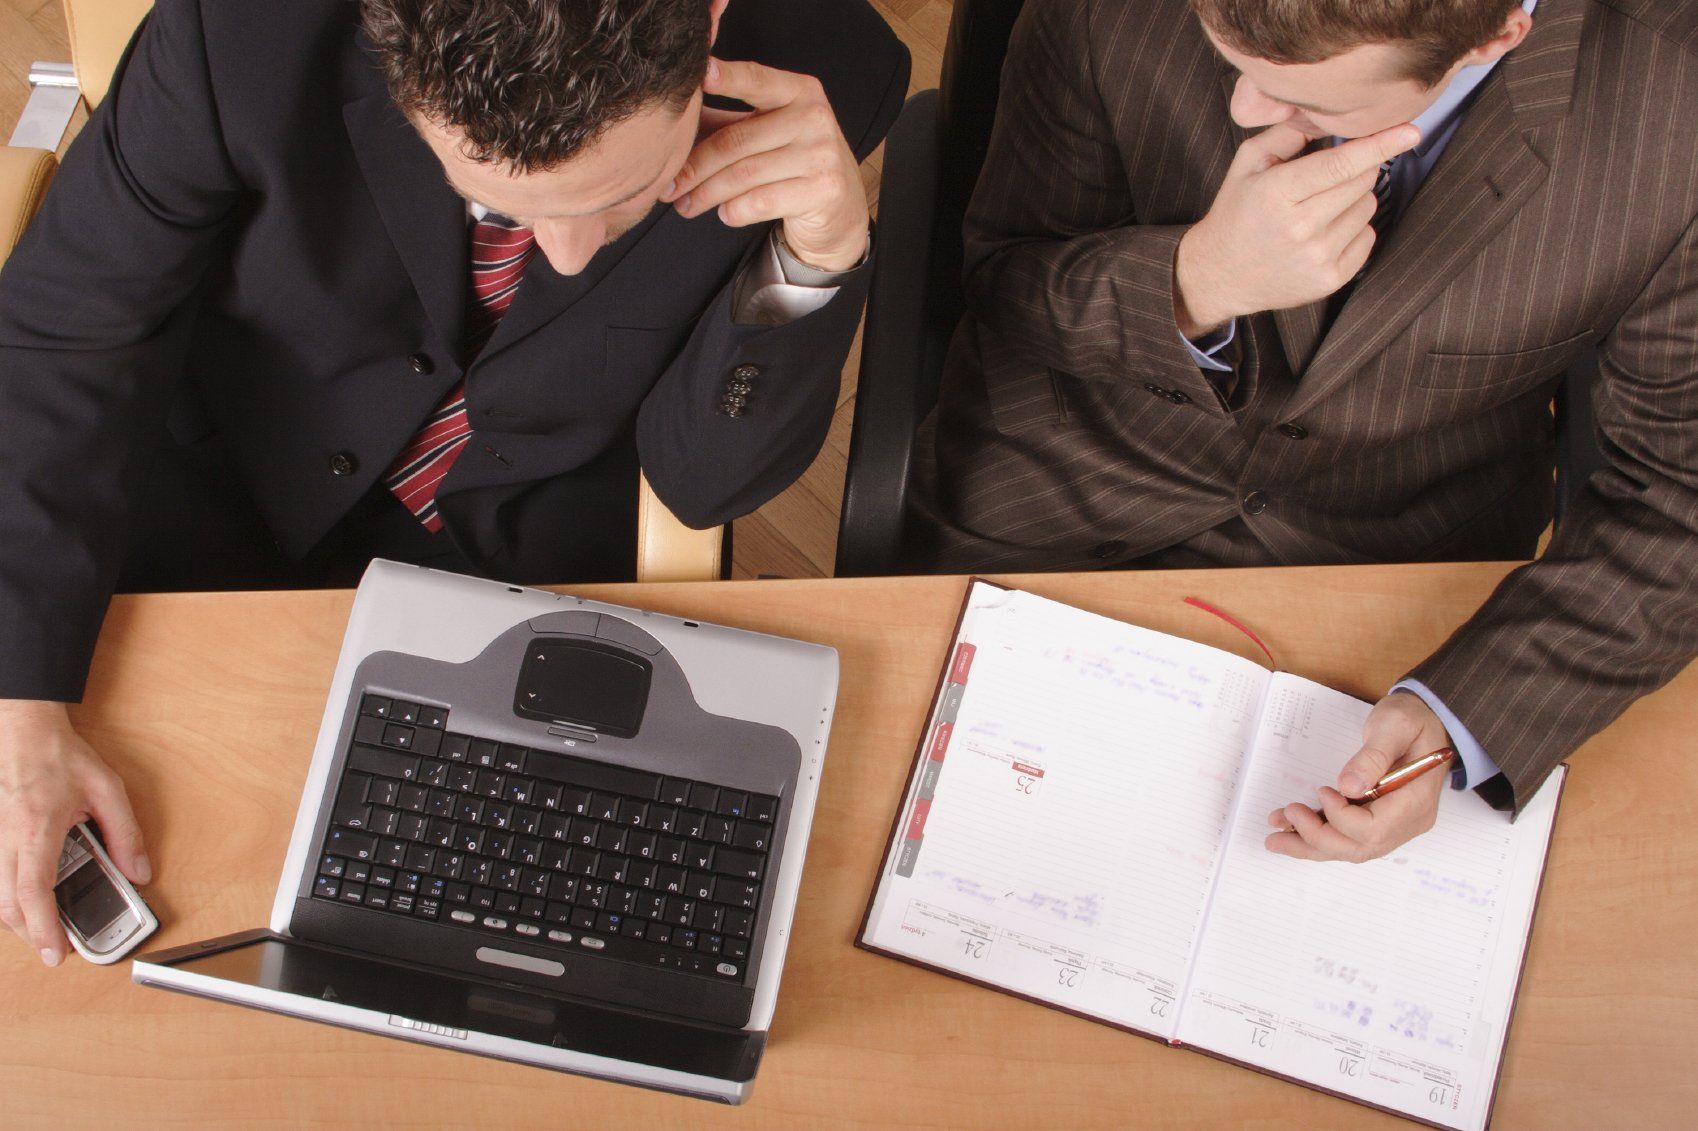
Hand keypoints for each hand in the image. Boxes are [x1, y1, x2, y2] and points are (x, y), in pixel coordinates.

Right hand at [0, 699, 149, 965]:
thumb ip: (126, 834)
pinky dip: (10, 896)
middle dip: (31, 934)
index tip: (57, 953)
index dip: (44, 929)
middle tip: (55, 948)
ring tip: (46, 929)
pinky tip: (30, 898)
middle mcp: (7, 840)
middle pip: (8, 905)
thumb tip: (140, 872)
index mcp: (36, 831)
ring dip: (18, 917)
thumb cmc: (60, 756)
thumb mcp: (106, 791)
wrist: (22, 729)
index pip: (34, 893)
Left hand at [663, 56, 869, 271]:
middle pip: (736, 140)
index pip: (755, 80)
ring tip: (685, 205)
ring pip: (744, 174)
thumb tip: (677, 119)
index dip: (726, 78)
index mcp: (800, 91)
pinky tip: (724, 214)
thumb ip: (728, 121)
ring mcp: (822, 155)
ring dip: (707, 194)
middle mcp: (814, 118)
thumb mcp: (768, 133)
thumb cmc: (795, 163)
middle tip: (669, 185)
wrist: (840, 208)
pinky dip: (735, 211)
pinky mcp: (823, 191)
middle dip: (695, 167)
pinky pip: (761, 201)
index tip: (699, 76)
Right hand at [1173, 122, 1420, 336]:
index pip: (1343, 163)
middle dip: (1355, 170)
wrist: (1220, 275)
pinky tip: (1324, 234)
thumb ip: (1288, 132)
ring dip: (1353, 200)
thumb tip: (1329, 112)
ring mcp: (1318, 257)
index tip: (1411, 131)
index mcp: (1278, 193)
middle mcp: (1301, 228)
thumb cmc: (1237, 212)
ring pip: (1368, 207)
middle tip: (1325, 179)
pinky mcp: (1330, 280)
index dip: (1380, 143)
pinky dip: (1353, 229)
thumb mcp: (1248, 163)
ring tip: (1318, 210)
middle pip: (1362, 181)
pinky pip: (1367, 237)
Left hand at [1265, 692, 1449, 862]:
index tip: (1323, 790)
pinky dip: (1318, 835)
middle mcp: (1408, 822)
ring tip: (1275, 837)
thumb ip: (1373, 755)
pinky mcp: (1379, 820)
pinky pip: (1348, 838)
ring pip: (1350, 848)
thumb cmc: (1412, 720)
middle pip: (1359, 847)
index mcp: (1416, 801)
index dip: (1341, 817)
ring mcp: (1395, 825)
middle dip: (1317, 837)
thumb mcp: (1395, 725)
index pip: (1375, 828)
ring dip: (1310, 844)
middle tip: (1285, 816)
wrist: (1426, 721)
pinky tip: (1291, 829)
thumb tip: (1348, 787)